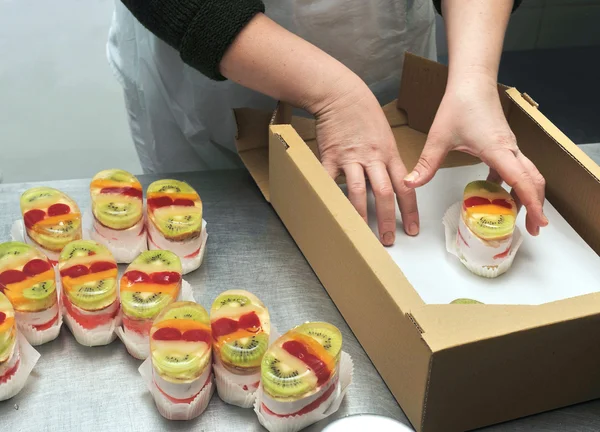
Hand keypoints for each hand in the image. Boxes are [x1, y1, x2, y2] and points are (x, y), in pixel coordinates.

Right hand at [311, 77, 418, 245]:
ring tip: (361, 232)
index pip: (405, 187)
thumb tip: (389, 184)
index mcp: (389, 154)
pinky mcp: (331, 156)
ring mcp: (351, 157)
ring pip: (357, 190)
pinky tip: (330, 210)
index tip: (412, 229)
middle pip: (384, 192)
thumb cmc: (365, 114)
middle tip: (389, 239)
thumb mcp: (385, 136)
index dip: (409, 211)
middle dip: (387, 219)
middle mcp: (373, 158)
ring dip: (360, 214)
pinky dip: (329, 196)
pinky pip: (329, 180)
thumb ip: (386, 161)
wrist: (342, 94)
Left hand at [403, 78, 547, 235]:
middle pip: (532, 180)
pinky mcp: (503, 142)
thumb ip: (426, 164)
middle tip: (535, 227)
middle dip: (536, 204)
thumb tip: (410, 184)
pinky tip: (497, 190)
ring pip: (527, 173)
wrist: (471, 80)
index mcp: (498, 150)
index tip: (537, 222)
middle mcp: (509, 149)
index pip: (521, 180)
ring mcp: (508, 145)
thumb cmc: (459, 104)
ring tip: (520, 214)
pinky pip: (514, 165)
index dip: (531, 203)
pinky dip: (512, 181)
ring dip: (527, 193)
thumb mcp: (439, 138)